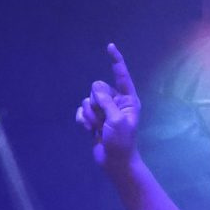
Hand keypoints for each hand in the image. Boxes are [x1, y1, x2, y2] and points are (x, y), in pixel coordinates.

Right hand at [75, 43, 141, 171]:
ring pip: (88, 100)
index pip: (121, 75)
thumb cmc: (122, 142)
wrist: (115, 162)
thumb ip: (106, 101)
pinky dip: (83, 119)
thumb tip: (96, 87)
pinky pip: (82, 110)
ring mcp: (104, 111)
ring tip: (98, 128)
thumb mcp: (116, 120)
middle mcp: (116, 102)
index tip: (110, 46)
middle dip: (96, 103)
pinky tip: (88, 130)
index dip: (116, 61)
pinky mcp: (94, 119)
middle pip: (97, 88)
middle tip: (103, 120)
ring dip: (90, 115)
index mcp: (128, 100)